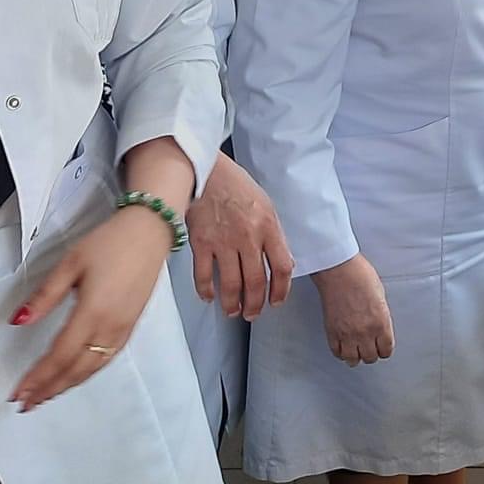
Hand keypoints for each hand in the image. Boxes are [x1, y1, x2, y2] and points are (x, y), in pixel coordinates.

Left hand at [9, 206, 174, 410]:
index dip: (38, 378)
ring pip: (92, 369)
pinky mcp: (131, 326)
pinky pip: (107, 360)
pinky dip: (87, 375)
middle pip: (76, 370)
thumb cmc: (111, 242)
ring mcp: (124, 329)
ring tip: (46, 395)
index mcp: (93, 312)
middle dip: (49, 390)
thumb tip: (20, 320)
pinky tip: (76, 376)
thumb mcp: (71, 263)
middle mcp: (110, 327)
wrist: (150, 230)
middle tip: (26, 403)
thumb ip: (45, 296)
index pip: (59, 356)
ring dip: (67, 386)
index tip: (19, 392)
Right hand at [186, 152, 294, 319]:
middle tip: (252, 313)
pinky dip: (206, 291)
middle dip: (255, 304)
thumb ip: (272, 234)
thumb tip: (279, 262)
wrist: (206, 170)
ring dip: (232, 304)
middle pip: (256, 282)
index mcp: (268, 226)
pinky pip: (204, 276)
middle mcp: (248, 237)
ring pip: (231, 285)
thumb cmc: (235, 185)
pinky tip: (209, 296)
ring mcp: (223, 241)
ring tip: (232, 310)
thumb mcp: (265, 205)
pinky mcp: (201, 242)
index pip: (282, 267)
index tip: (276, 301)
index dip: (281, 290)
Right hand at [314, 253, 393, 365]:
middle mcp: (365, 332)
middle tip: (369, 347)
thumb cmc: (360, 275)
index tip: (382, 347)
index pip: (386, 350)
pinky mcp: (332, 332)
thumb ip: (381, 315)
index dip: (384, 349)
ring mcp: (347, 334)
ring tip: (356, 350)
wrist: (339, 270)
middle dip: (371, 353)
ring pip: (353, 360)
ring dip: (356, 356)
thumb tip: (379, 326)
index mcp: (381, 322)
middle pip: (370, 358)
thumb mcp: (380, 296)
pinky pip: (337, 352)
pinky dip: (341, 352)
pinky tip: (343, 347)